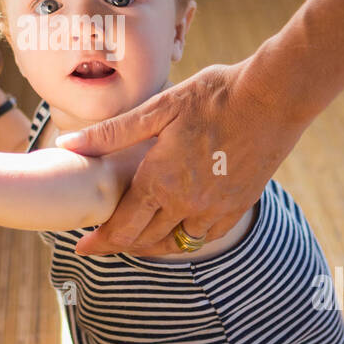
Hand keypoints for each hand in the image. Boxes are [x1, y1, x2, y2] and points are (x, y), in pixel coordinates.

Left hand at [53, 58, 309, 256]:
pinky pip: (206, 235)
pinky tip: (180, 227)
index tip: (83, 249)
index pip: (121, 228)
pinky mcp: (239, 205)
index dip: (99, 243)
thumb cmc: (214, 95)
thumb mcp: (159, 107)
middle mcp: (186, 203)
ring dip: (152, 245)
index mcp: (160, 180)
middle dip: (120, 245)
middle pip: (145, 240)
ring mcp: (216, 208)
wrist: (274, 96)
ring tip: (137, 239)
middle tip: (104, 242)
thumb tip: (68, 145)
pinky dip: (187, 237)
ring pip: (176, 243)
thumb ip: (113, 132)